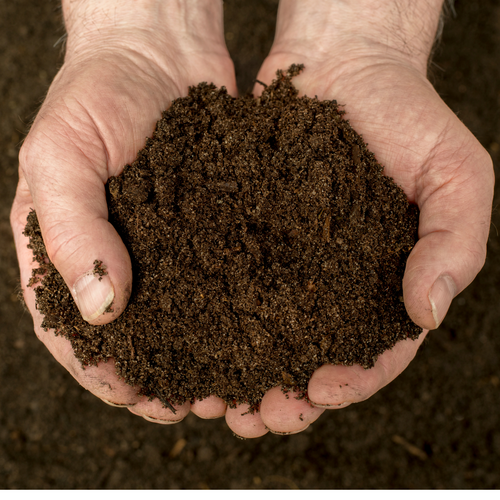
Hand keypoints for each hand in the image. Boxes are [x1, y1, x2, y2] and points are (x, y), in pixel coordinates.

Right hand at [10, 0, 235, 422]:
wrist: (156, 52)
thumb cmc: (96, 94)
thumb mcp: (61, 154)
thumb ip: (70, 230)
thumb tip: (100, 309)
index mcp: (69, 250)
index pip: (75, 331)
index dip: (104, 373)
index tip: (139, 400)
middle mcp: (119, 257)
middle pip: (137, 338)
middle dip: (164, 380)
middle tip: (197, 408)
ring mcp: (167, 247)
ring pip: (184, 320)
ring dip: (206, 359)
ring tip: (235, 388)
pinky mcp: (209, 228)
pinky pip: (220, 280)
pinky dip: (235, 313)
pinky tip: (259, 334)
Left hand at [224, 0, 493, 436]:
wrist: (347, 65)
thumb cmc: (409, 117)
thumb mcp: (457, 176)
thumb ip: (454, 244)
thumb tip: (428, 310)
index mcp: (387, 281)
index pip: (375, 351)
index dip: (351, 380)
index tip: (320, 391)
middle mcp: (335, 281)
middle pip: (312, 356)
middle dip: (287, 395)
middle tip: (257, 416)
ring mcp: (290, 260)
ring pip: (265, 333)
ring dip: (243, 372)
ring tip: (218, 401)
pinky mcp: (250, 233)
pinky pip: (230, 281)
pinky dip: (213, 317)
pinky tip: (192, 339)